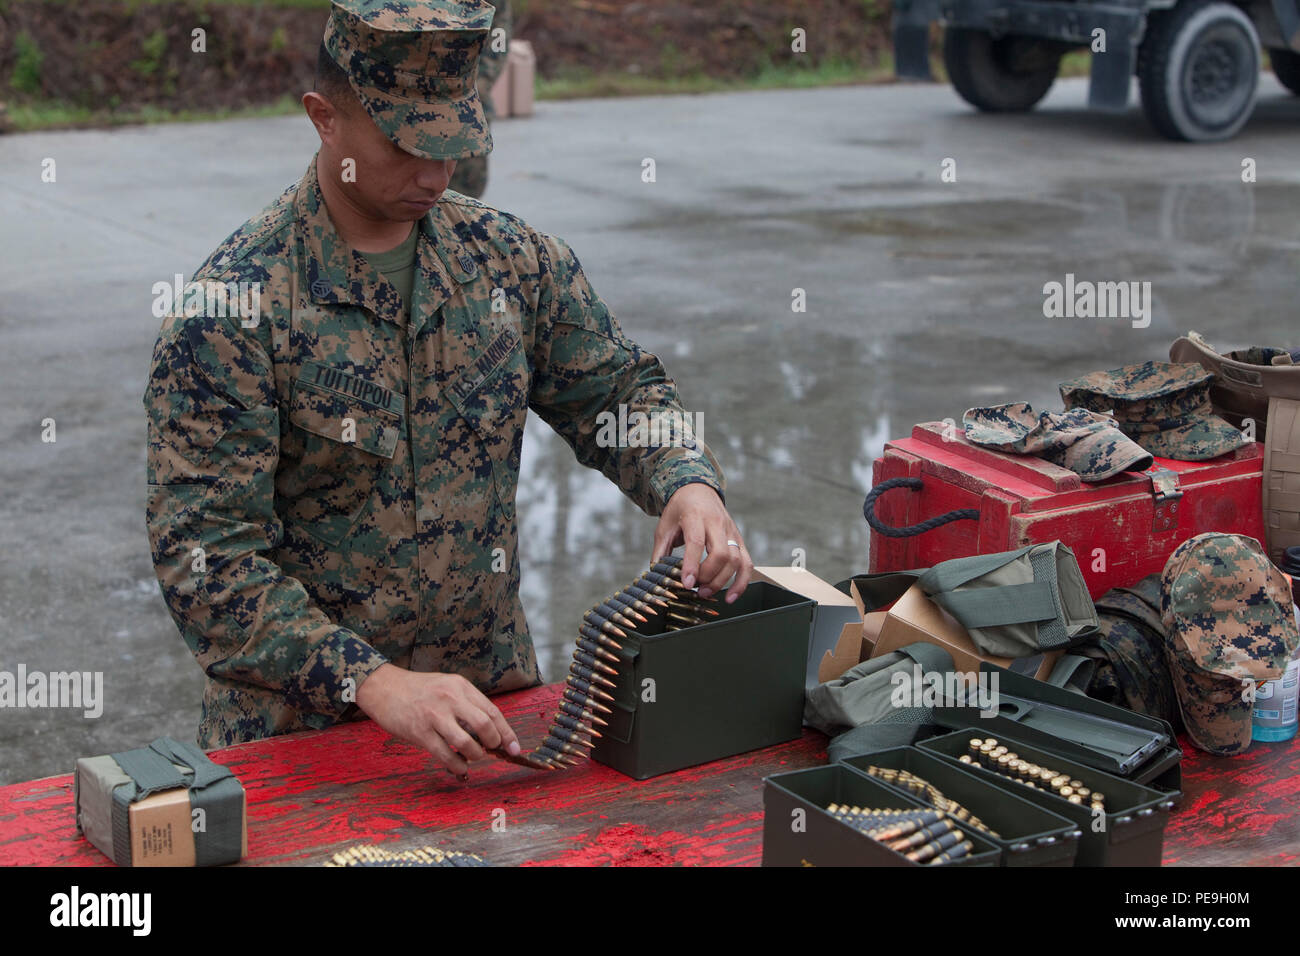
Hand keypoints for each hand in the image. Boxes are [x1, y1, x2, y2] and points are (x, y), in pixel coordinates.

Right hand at [355, 664, 520, 778]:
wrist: (383, 687)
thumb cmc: (418, 689)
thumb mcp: (446, 686)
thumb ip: (466, 703)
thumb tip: (489, 730)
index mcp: (460, 686)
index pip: (492, 711)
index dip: (507, 732)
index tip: (515, 747)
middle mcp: (450, 698)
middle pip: (484, 724)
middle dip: (494, 743)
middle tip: (492, 751)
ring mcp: (435, 715)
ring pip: (466, 742)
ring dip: (476, 755)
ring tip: (473, 757)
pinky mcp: (420, 732)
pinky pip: (445, 754)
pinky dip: (457, 765)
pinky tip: (460, 767)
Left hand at [651, 483, 753, 602]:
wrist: (698, 490)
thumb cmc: (680, 509)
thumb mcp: (664, 526)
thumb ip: (660, 552)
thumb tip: (656, 577)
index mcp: (695, 516)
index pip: (697, 542)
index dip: (692, 565)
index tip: (687, 584)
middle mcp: (717, 523)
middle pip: (722, 553)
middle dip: (709, 576)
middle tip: (696, 589)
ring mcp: (731, 531)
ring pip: (736, 560)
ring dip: (722, 581)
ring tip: (705, 593)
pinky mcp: (739, 540)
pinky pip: (747, 563)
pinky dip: (742, 582)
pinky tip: (731, 597)